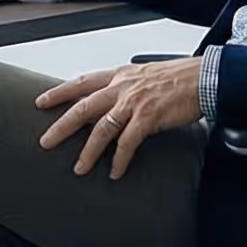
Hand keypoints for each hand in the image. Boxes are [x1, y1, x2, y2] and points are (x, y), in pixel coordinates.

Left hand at [36, 56, 202, 177]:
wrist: (205, 78)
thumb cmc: (180, 78)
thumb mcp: (145, 75)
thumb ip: (127, 86)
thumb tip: (114, 100)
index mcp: (120, 75)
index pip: (82, 82)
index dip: (60, 92)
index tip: (41, 101)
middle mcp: (122, 87)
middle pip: (83, 107)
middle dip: (62, 126)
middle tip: (45, 142)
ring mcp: (134, 102)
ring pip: (101, 129)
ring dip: (88, 151)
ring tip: (79, 168)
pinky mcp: (148, 118)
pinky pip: (127, 143)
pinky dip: (119, 159)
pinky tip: (114, 171)